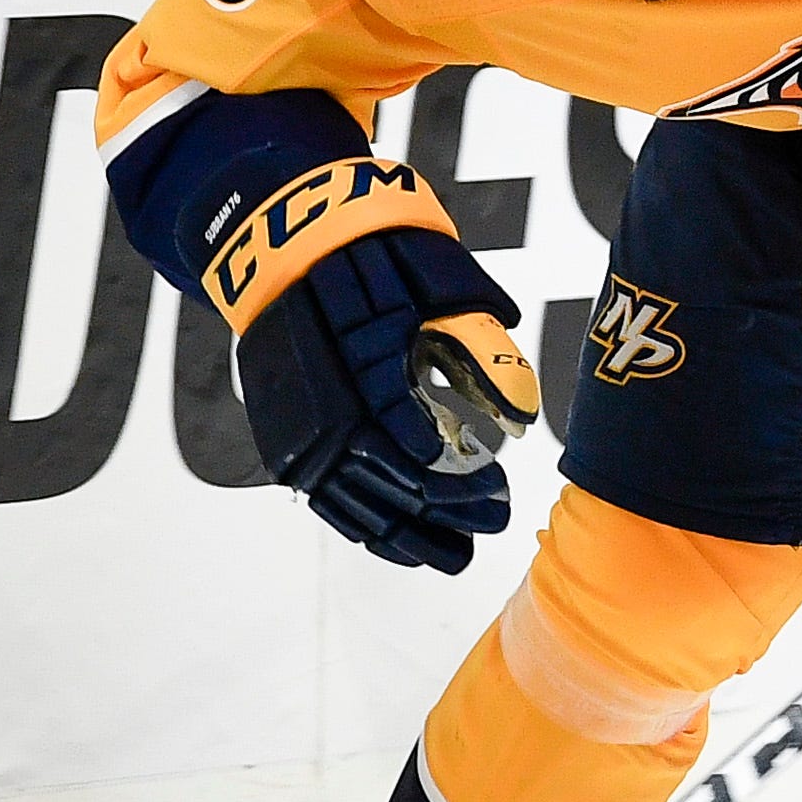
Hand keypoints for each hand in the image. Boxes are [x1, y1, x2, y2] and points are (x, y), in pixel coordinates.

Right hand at [235, 228, 537, 573]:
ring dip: (415, 534)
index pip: (409, 439)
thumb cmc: (374, 262)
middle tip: (496, 516)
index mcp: (358, 369)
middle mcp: (323, 407)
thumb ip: (473, 344)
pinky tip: (408, 550)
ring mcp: (298, 434)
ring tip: (460, 550)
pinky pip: (330, 505)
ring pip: (359, 505)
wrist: (288, 251)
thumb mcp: (434, 285)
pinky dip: (371, 531)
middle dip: (449, 509)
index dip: (455, 472)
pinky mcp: (285, 449)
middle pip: (390, 480)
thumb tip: (515, 405)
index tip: (496, 482)